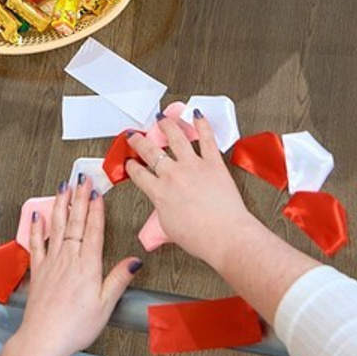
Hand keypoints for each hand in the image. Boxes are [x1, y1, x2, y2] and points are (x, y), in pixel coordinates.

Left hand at [0, 177, 137, 355]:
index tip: (97, 191)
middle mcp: (68, 259)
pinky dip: (37, 227)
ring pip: (57, 226)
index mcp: (87, 266)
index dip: (96, 209)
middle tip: (82, 179)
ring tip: (64, 187)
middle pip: (75, 222)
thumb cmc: (75, 327)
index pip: (93, 230)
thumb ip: (118, 280)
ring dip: (61, 205)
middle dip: (80, 198)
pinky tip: (38, 215)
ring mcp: (51, 262)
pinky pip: (36, 242)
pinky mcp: (38, 270)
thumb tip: (134, 261)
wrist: (43, 338)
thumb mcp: (105, 306)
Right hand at [125, 115, 256, 269]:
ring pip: (175, 137)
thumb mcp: (168, 229)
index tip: (130, 162)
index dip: (131, 166)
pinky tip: (197, 116)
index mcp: (159, 192)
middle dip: (139, 141)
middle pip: (150, 151)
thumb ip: (162, 211)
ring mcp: (193, 166)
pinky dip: (202, 125)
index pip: (138, 174)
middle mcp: (173, 175)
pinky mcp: (213, 163)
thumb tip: (162, 207)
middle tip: (134, 136)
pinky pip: (207, 139)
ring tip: (161, 119)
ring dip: (166, 125)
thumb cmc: (201, 238)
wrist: (226, 237)